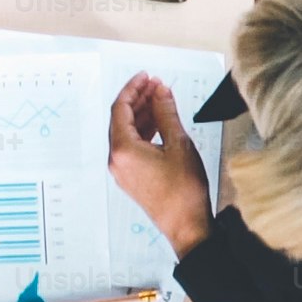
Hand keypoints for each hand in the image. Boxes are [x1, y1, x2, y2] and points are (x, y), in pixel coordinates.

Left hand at [109, 72, 214, 255]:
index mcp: (123, 149)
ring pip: (126, 133)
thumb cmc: (184, 189)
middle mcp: (116, 159)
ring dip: (142, 114)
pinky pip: (131, 146)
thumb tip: (160, 91)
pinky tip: (159, 122)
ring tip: (160, 99)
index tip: (146, 76)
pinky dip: (143, 131)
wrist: (186, 225)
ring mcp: (121, 170)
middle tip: (155, 85)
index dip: (133, 89)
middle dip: (138, 99)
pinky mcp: (130, 177)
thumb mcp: (179, 144)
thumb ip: (166, 113)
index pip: (121, 109)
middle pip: (121, 119)